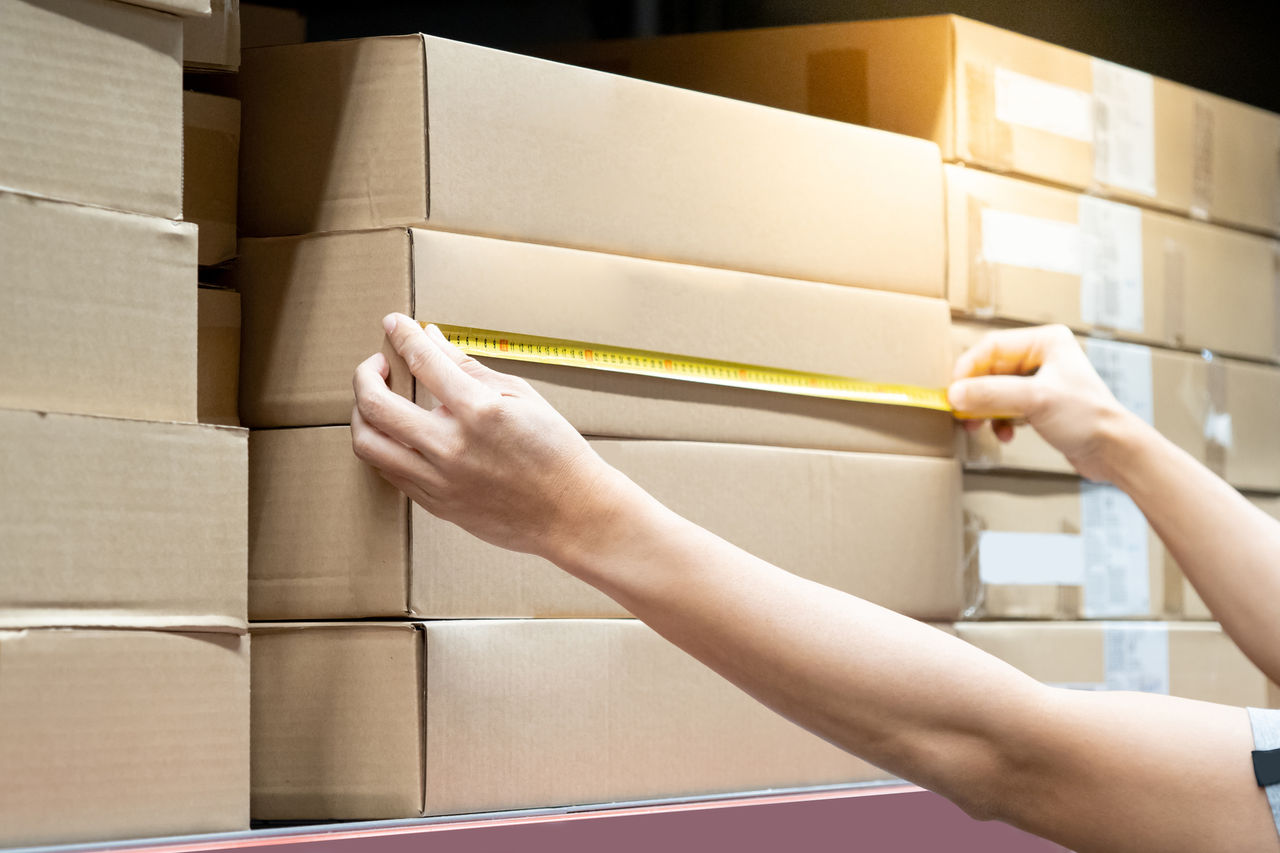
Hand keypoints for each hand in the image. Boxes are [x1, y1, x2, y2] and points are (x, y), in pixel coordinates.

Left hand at [350, 313, 617, 559]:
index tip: (394, 323)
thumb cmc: (556, 452)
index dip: (402, 334)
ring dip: (362, 413)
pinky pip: (388, 471)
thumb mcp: (521, 397)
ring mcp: (439, 481)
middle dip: (366, 374)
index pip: (423, 361)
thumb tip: (433, 338)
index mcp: (480, 412)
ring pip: (368, 443)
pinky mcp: (436, 504)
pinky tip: (397, 433)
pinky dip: (383, 444)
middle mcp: (451, 447)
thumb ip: (470, 368)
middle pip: (376, 405)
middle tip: (377, 365)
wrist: (571, 514)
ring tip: (376, 400)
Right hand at [949, 325, 1137, 480]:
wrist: (1114, 451)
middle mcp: (1042, 356)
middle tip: (961, 412)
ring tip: (978, 426)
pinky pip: (1005, 406)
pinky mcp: (1039, 404)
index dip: (968, 369)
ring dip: (984, 409)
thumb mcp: (1035, 400)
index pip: (992, 347)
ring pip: (995, 389)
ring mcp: (1040, 381)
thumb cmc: (1089, 418)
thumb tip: (954, 394)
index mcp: (1045, 341)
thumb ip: (991, 394)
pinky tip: (1005, 434)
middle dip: (975, 393)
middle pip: (990, 369)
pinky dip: (999, 421)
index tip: (953, 392)